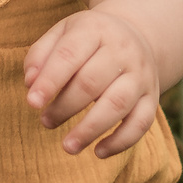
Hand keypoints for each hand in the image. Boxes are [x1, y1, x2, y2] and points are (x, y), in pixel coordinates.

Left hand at [22, 7, 164, 158]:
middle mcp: (122, 51)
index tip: (32, 103)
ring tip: (67, 146)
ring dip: (90, 129)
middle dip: (65, 107)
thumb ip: (40, 55)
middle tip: (46, 122)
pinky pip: (141, 123)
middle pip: (91, 82)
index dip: (49, 81)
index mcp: (95, 30)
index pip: (69, 55)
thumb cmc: (87, 39)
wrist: (136, 34)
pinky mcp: (152, 97)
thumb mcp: (62, 33)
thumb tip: (30, 83)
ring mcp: (140, 75)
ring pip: (117, 104)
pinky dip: (120, 142)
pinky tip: (98, 152)